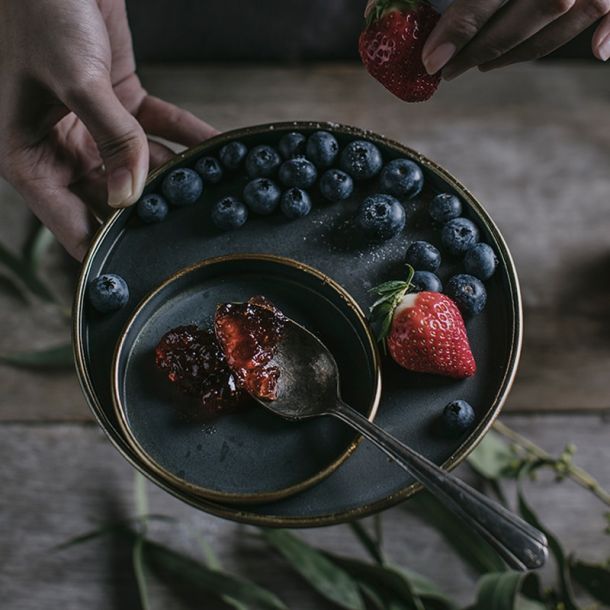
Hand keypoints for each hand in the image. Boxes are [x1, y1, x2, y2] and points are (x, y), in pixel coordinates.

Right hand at [0, 0, 217, 260]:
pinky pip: (160, 130)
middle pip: (111, 201)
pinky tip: (221, 153)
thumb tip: (130, 196)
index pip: (69, 223)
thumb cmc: (39, 10)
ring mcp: (92, 128)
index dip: (104, 251)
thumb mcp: (73, 79)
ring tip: (218, 200)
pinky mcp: (120, 103)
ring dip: (178, 179)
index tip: (141, 273)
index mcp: (27, 156)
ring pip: (141, 167)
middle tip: (193, 237)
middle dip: (151, 216)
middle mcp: (59, 149)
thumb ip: (110, 137)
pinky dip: (189, 139)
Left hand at [421, 0, 609, 79]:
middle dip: (481, 50)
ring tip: (484, 64)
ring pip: (566, 18)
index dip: (458, 30)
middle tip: (448, 71)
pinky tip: (596, 51)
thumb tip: (413, 7)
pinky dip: (608, 31)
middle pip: (528, 14)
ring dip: (522, 50)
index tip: (432, 61)